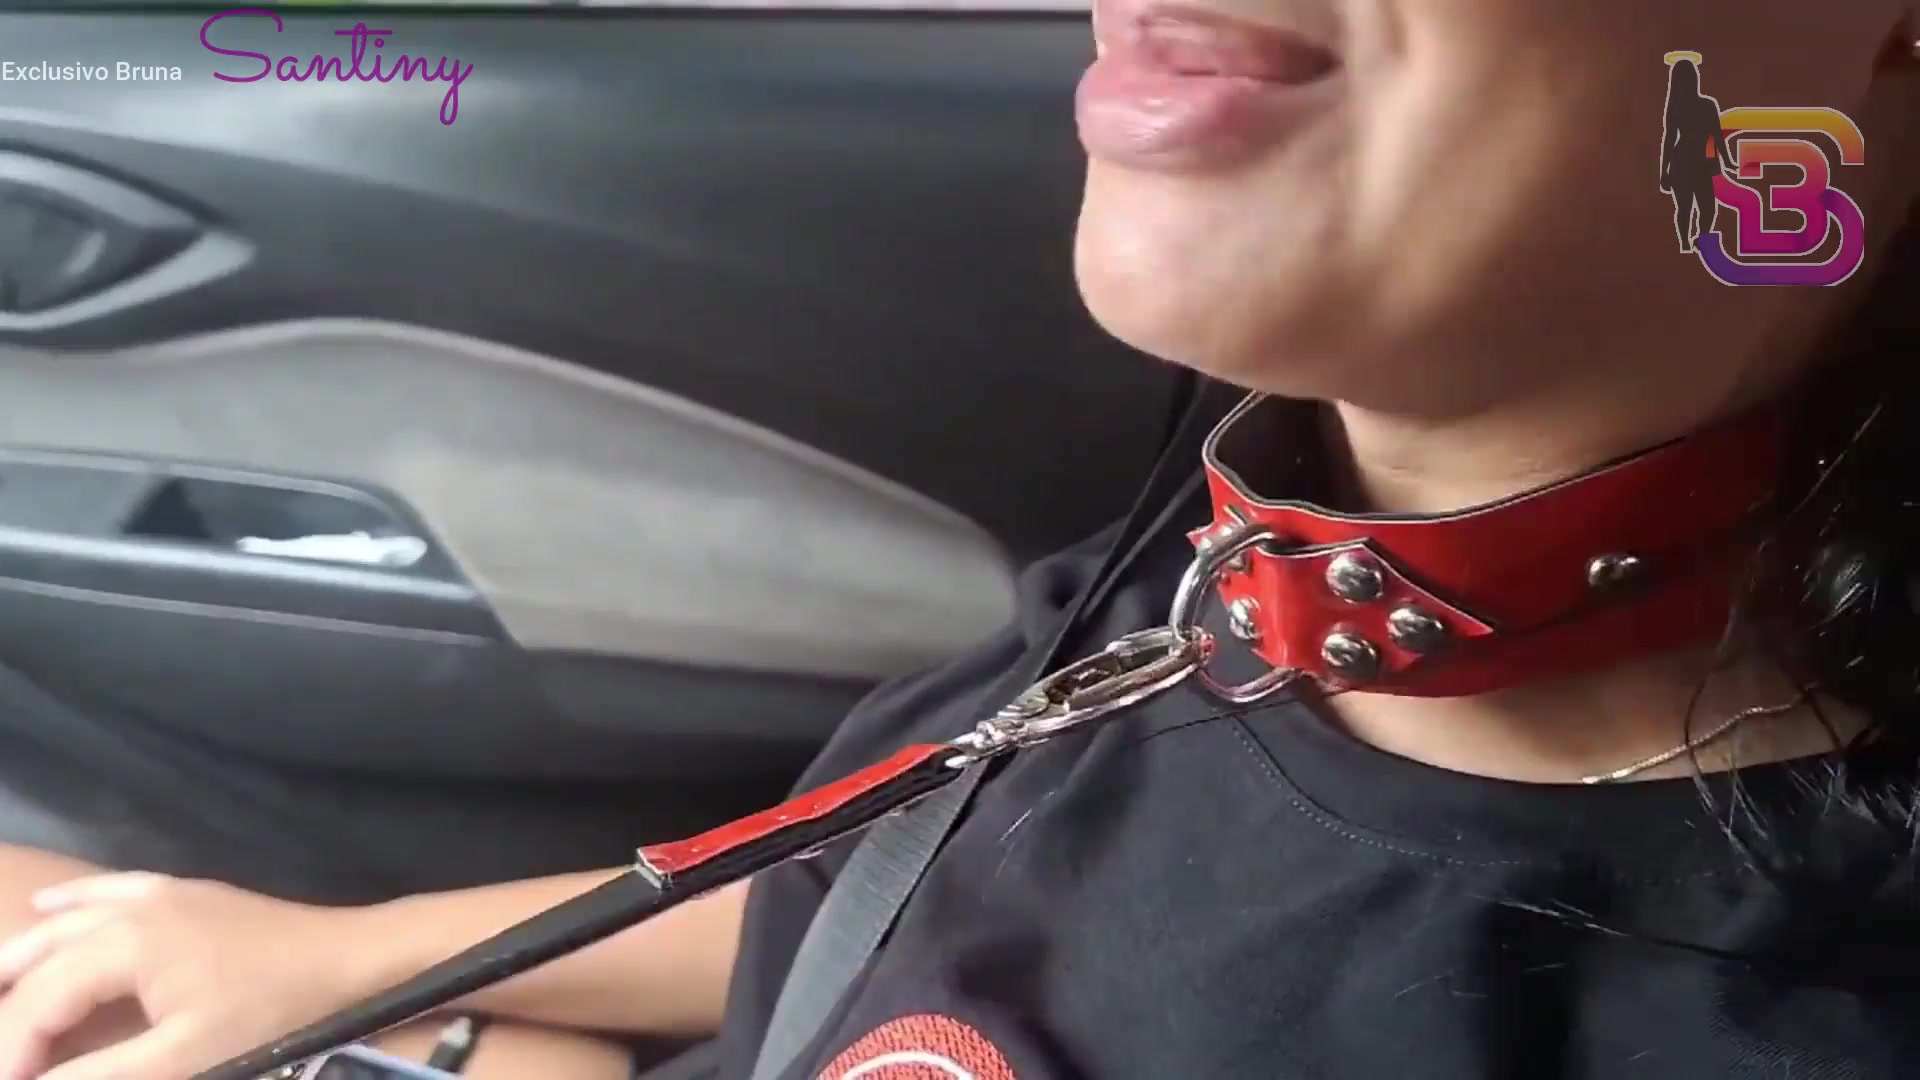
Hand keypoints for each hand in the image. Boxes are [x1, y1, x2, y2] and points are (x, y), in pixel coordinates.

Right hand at [0, 873, 367, 1079]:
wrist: (347, 960)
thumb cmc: (270, 1011)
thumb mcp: (184, 1058)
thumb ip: (102, 1075)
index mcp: (122, 946)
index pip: (39, 1002)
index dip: (13, 1050)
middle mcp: (130, 910)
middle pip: (45, 961)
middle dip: (12, 1008)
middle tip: (2, 1054)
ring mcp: (159, 895)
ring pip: (68, 921)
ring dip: (24, 956)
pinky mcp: (186, 894)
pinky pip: (111, 891)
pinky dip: (72, 905)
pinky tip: (46, 906)